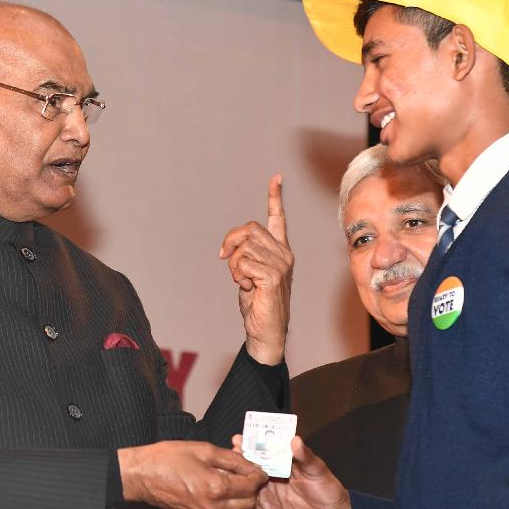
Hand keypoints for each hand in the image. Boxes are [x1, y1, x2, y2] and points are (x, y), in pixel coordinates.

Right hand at [118, 440, 266, 508]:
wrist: (141, 476)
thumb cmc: (169, 457)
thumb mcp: (202, 449)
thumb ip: (231, 458)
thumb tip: (250, 465)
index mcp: (216, 487)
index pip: (250, 485)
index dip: (259, 475)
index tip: (259, 466)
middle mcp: (214, 507)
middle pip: (248, 503)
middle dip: (253, 488)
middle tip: (248, 472)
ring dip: (241, 495)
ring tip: (234, 476)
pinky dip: (227, 499)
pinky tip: (219, 484)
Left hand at [219, 174, 293, 364]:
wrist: (266, 331)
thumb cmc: (257, 303)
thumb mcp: (248, 274)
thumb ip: (245, 256)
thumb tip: (231, 249)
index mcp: (279, 250)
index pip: (278, 218)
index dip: (275, 197)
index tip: (276, 177)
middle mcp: (284, 253)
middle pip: (249, 228)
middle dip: (230, 242)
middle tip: (225, 261)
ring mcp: (281, 264)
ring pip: (243, 248)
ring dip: (233, 266)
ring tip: (242, 282)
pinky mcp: (274, 276)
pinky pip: (243, 264)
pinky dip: (238, 276)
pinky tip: (248, 288)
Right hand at [231, 434, 351, 508]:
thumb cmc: (328, 490)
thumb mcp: (318, 470)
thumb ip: (305, 456)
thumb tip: (295, 439)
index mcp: (280, 466)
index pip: (260, 454)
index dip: (249, 446)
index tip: (238, 438)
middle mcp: (269, 481)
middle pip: (248, 471)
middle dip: (237, 462)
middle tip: (230, 454)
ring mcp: (266, 499)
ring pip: (244, 489)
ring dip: (235, 482)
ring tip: (227, 473)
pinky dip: (240, 503)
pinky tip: (234, 496)